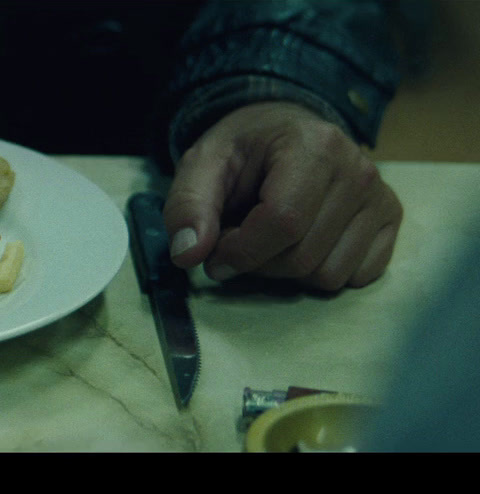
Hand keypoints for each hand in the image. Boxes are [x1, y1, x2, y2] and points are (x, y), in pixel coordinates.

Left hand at [163, 102, 402, 290]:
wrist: (285, 130)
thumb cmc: (244, 149)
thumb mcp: (202, 164)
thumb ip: (188, 206)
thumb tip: (187, 255)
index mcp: (315, 147)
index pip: (283, 223)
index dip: (241, 252)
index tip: (214, 254)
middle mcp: (359, 171)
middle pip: (302, 257)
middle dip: (257, 263)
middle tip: (238, 240)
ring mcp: (381, 197)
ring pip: (328, 275)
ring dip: (286, 272)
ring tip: (269, 239)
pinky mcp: (391, 219)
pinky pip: (357, 277)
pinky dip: (321, 272)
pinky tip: (302, 244)